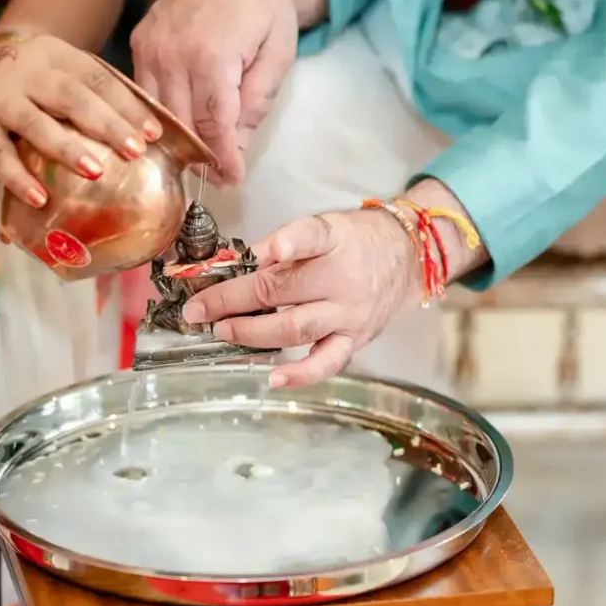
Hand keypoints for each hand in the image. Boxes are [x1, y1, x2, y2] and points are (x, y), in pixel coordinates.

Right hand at [0, 35, 162, 211]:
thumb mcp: (50, 73)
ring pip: (35, 123)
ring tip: (95, 171)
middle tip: (135, 150)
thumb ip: (86, 95)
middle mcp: (26, 70)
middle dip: (106, 124)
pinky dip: (18, 177)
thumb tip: (141, 136)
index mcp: (54, 55)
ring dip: (66, 148)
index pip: (97, 77)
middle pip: (71, 97)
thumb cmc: (17, 84)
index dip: (127, 104)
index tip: (153, 133)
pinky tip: (40, 198)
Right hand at [130, 0, 298, 183]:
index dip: (222, 159)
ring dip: (175, 143)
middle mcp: (172, 53)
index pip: (213, 126)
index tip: (232, 181)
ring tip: (198, 162)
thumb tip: (234, 146)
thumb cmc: (263, 1)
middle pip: (181, 126)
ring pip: (156, 114)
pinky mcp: (140, 43)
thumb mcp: (278, 53)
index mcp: (212, 56)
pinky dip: (158, 116)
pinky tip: (175, 132)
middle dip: (200, 158)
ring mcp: (150, 47)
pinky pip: (145, 93)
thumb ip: (256, 101)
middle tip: (217, 179)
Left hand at [181, 208, 421, 387]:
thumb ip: (286, 244)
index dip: (284, 243)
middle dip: (232, 300)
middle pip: (282, 290)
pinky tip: (274, 378)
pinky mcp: (355, 339)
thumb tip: (234, 266)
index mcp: (335, 240)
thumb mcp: (326, 226)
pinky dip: (300, 374)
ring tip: (223, 333)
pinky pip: (327, 362)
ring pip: (296, 328)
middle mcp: (343, 278)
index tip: (258, 252)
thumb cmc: (356, 241)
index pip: (309, 236)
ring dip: (252, 333)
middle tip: (199, 309)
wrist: (406, 257)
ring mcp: (349, 313)